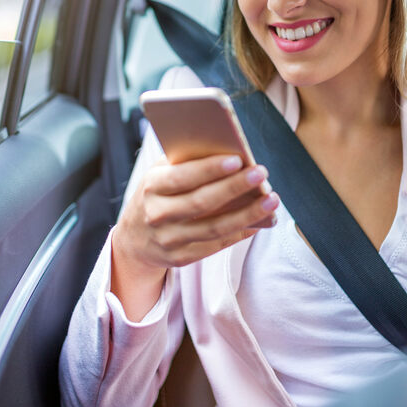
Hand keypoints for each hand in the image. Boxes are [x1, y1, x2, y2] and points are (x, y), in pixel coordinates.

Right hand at [110, 154, 278, 319]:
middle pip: (202, 202)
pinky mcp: (181, 258)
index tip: (238, 159)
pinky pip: (216, 245)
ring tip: (272, 200)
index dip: (210, 169)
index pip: (182, 177)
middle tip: (261, 174)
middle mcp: (158, 215)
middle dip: (234, 187)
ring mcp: (169, 240)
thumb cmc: (158, 195)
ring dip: (247, 214)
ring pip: (214, 228)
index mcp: (151, 186)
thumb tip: (226, 148)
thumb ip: (185, 161)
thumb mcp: (160, 174)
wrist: (134, 239)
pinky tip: (261, 221)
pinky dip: (240, 232)